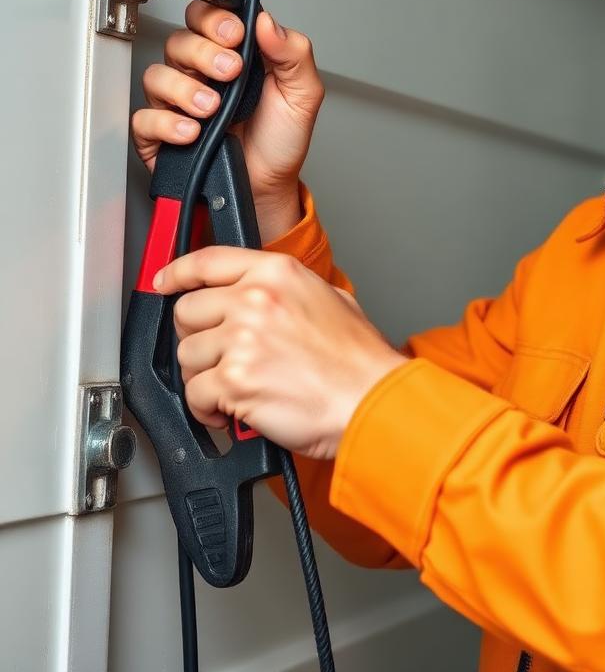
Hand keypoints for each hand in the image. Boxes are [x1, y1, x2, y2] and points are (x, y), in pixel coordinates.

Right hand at [131, 0, 324, 240]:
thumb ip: (293, 54)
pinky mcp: (161, 132)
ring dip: (188, 88)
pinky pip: (146, 117)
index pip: (215, 12)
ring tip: (215, 108)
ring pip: (159, 74)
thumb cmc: (281, 140)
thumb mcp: (303, 95)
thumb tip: (267, 21)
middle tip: (232, 68)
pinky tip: (193, 131)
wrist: (268, 187)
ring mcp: (180, 100)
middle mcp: (203, 70)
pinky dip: (168, 122)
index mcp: (237, 53)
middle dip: (206, 48)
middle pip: (183, 37)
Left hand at [155, 247, 407, 459]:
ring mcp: (243, 339)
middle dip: (198, 337)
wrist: (371, 400)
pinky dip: (208, 409)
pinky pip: (195, 394)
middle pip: (188, 310)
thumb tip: (262, 295)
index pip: (207, 261)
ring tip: (234, 388)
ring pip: (187, 355)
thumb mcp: (332, 299)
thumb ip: (289, 290)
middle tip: (219, 355)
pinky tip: (232, 410)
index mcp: (278, 273)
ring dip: (204, 376)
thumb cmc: (359, 360)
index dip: (177, 272)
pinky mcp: (234, 380)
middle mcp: (256, 299)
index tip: (165, 281)